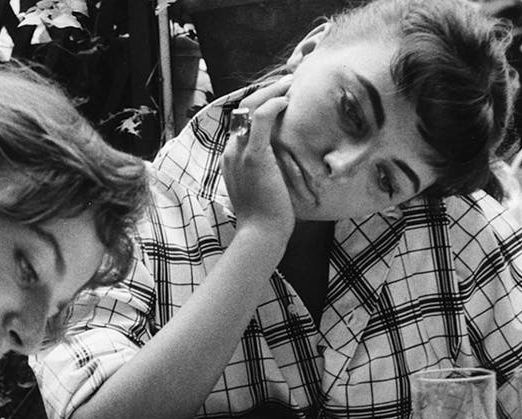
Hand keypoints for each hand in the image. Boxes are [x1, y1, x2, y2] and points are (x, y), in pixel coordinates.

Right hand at [222, 75, 294, 242]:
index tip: (281, 94)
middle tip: (287, 81)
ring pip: (250, 108)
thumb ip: (267, 166)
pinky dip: (273, 105)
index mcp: (231, 156)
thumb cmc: (267, 214)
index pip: (242, 119)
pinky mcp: (254, 157)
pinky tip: (287, 100)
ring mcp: (240, 153)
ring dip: (271, 92)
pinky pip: (260, 120)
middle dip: (266, 90)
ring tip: (290, 83)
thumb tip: (284, 156)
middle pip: (243, 108)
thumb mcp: (264, 184)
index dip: (261, 102)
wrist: (261, 233)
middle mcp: (231, 150)